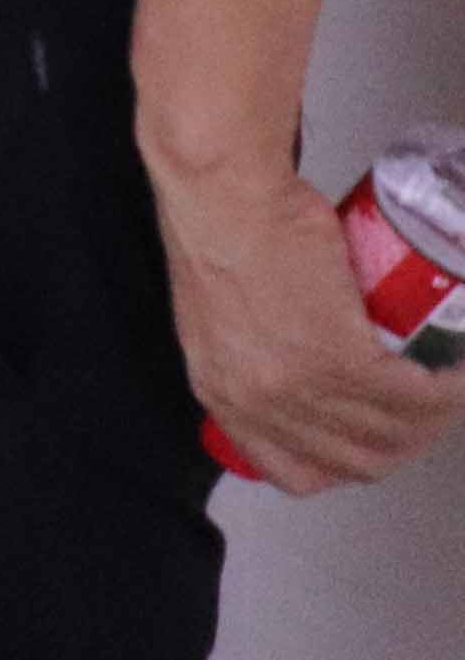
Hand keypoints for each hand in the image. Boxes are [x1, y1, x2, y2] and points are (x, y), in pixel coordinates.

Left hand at [170, 160, 464, 494]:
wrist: (223, 188)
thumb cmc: (218, 226)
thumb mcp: (220, 313)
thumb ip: (252, 351)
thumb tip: (297, 363)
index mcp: (223, 393)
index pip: (294, 470)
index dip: (346, 463)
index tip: (375, 442)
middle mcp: (258, 402)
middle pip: (356, 460)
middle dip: (405, 442)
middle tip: (427, 410)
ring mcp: (300, 386)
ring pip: (393, 431)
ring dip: (435, 416)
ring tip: (449, 386)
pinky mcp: (342, 358)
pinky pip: (415, 395)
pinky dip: (449, 390)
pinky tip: (458, 372)